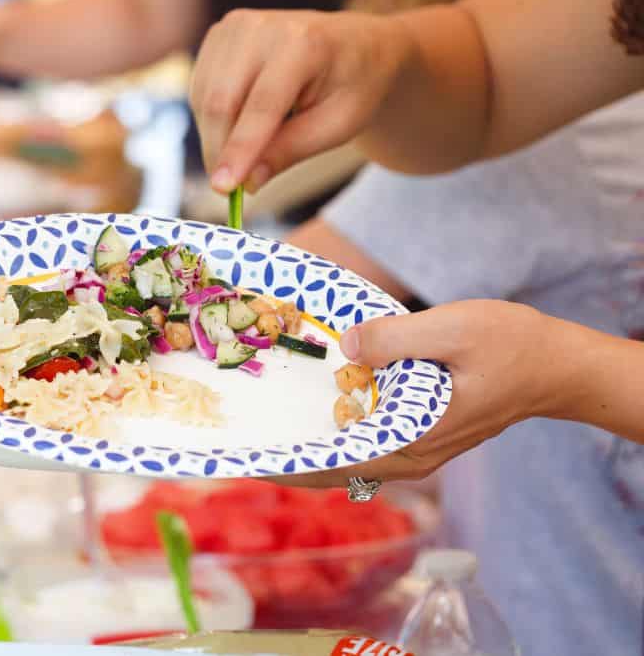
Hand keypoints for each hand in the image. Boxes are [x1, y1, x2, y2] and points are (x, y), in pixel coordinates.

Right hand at [190, 9, 412, 193]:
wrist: (355, 45)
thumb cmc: (351, 86)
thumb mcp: (338, 126)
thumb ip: (291, 151)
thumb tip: (247, 182)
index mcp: (304, 44)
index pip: (262, 106)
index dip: (240, 150)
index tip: (223, 189)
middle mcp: (262, 28)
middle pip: (221, 102)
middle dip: (219, 151)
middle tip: (228, 188)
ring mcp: (235, 26)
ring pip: (204, 99)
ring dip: (215, 136)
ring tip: (246, 150)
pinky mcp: (220, 34)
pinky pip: (199, 90)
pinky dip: (211, 118)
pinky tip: (238, 123)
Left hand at [273, 300, 571, 487]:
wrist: (556, 364)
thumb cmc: (511, 345)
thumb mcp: (454, 328)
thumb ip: (397, 338)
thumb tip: (347, 345)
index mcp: (412, 440)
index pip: (337, 464)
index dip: (291, 465)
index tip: (249, 461)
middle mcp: (408, 456)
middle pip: (332, 468)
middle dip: (288, 457)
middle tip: (240, 440)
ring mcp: (412, 449)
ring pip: (345, 457)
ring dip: (308, 445)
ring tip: (262, 425)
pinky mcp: (416, 434)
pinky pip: (362, 441)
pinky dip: (333, 431)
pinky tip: (308, 409)